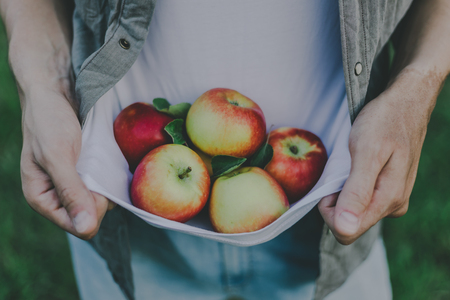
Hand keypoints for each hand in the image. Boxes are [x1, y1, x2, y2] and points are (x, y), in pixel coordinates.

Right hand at [20, 84, 114, 239]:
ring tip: (98, 159)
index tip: (96, 185)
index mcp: (42, 199)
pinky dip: (109, 175)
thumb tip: (85, 229)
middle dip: (100, 195)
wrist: (55, 91)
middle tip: (96, 167)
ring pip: (101, 200)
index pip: (78, 226)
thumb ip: (70, 191)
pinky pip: (104, 184)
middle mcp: (58, 196)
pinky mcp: (86, 171)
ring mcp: (74, 184)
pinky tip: (104, 159)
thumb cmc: (49, 121)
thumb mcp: (57, 156)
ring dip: (107, 183)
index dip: (93, 210)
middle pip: (92, 215)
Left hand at [318, 68, 440, 244]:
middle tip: (341, 169)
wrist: (407, 102)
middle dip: (336, 201)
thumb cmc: (385, 122)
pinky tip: (356, 166)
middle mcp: (393, 205)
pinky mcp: (390, 190)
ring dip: (343, 192)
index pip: (346, 231)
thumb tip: (345, 229)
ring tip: (350, 164)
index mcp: (388, 200)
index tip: (330, 185)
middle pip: (350, 223)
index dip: (330, 212)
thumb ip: (357, 192)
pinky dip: (351, 186)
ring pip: (355, 211)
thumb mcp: (366, 153)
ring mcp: (393, 198)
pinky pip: (363, 199)